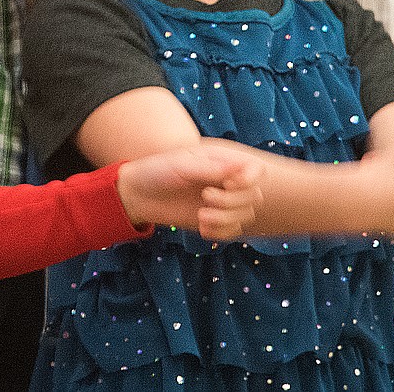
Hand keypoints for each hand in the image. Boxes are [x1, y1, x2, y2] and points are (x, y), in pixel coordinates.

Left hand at [116, 141, 263, 239]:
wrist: (138, 195)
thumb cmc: (157, 171)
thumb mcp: (182, 166)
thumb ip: (211, 168)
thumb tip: (241, 166)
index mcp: (221, 162)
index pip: (254, 170)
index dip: (249, 179)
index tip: (230, 183)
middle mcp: (225, 181)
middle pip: (254, 196)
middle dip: (233, 201)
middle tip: (206, 197)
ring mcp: (221, 202)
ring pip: (245, 215)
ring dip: (226, 219)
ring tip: (202, 215)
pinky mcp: (214, 220)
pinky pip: (233, 232)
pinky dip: (221, 232)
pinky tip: (202, 227)